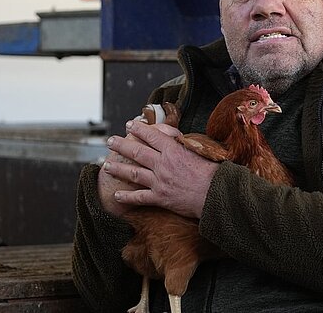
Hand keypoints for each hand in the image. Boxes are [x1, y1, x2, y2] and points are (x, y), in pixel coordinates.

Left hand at [102, 120, 219, 218]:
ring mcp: (159, 181)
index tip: (129, 125)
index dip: (138, 129)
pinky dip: (127, 197)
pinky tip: (116, 196)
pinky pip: (139, 197)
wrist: (216, 193)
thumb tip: (172, 135)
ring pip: (134, 173)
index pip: (151, 135)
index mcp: (173, 150)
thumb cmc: (211, 171)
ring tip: (107, 165)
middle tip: (110, 141)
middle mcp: (163, 164)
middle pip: (137, 152)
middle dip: (121, 145)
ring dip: (118, 168)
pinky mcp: (160, 198)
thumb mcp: (199, 149)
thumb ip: (182, 142)